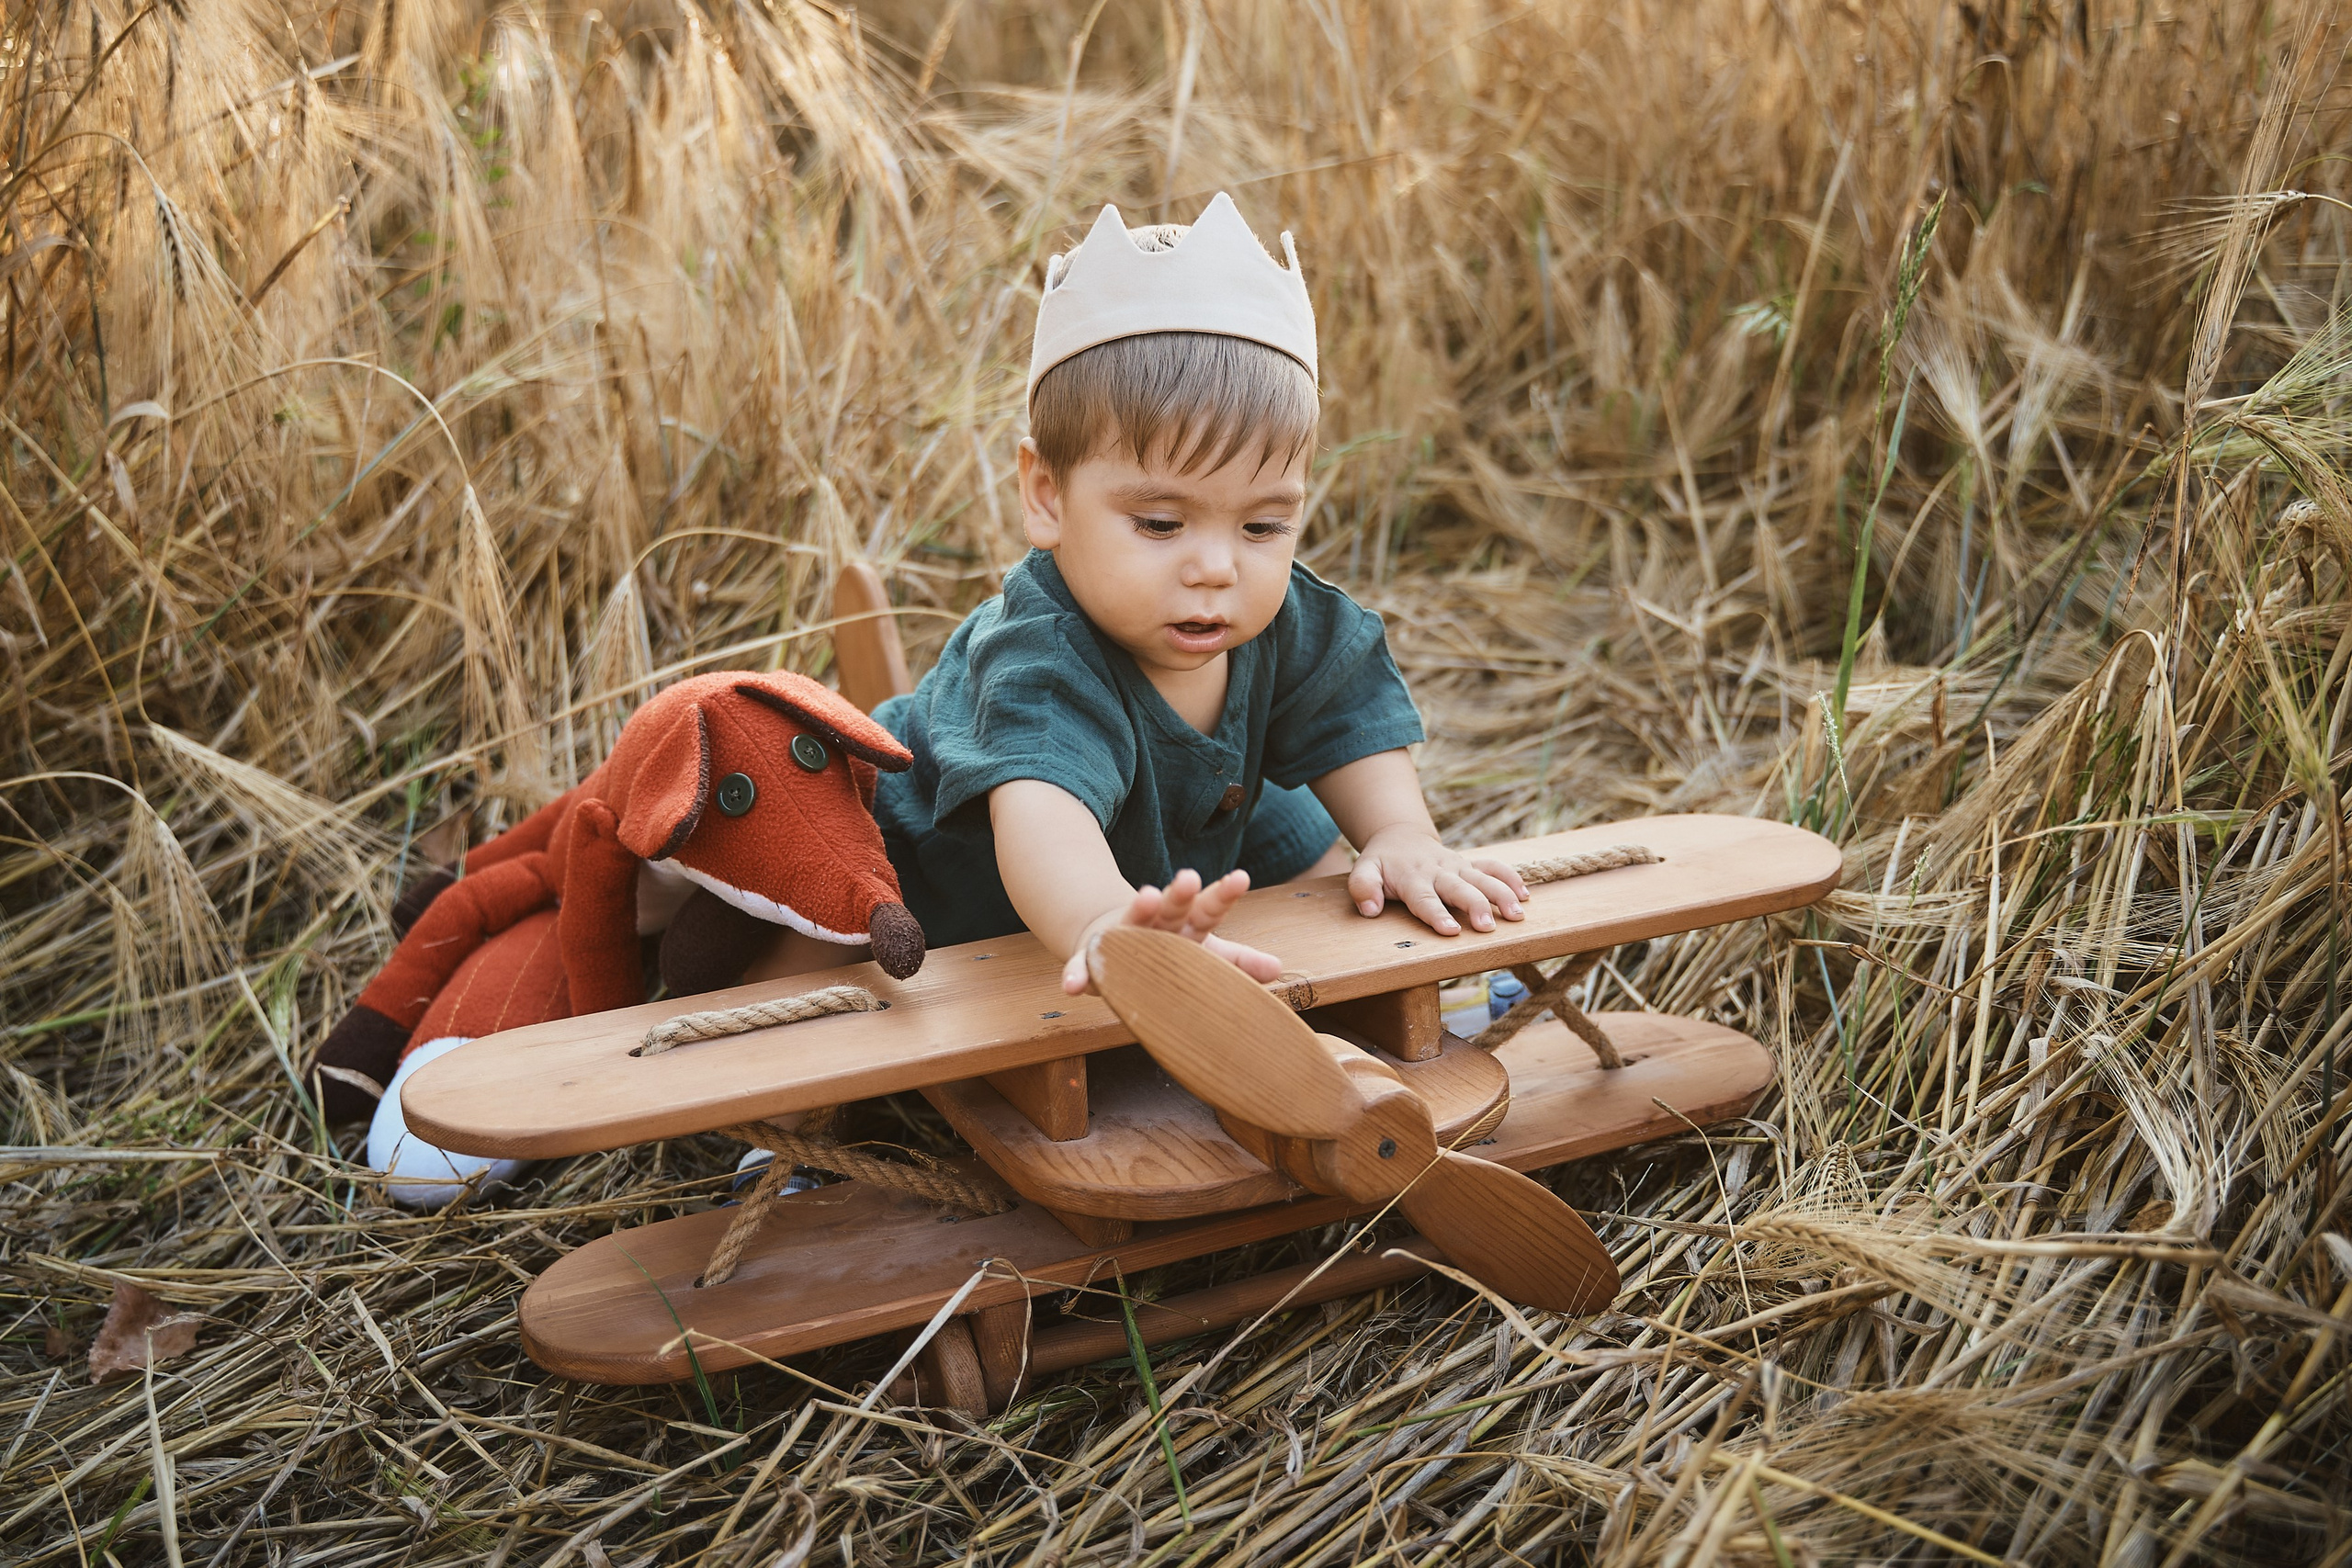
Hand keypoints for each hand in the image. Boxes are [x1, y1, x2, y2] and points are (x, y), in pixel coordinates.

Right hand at [1062, 867, 1283, 994]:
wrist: (1111, 941)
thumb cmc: (1168, 949)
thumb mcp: (1203, 952)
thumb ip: (1237, 960)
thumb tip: (1279, 969)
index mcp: (1185, 925)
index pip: (1208, 908)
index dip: (1223, 894)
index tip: (1241, 878)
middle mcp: (1155, 924)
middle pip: (1171, 906)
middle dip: (1180, 893)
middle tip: (1190, 877)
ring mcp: (1121, 938)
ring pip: (1130, 922)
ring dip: (1138, 909)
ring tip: (1145, 897)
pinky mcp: (1090, 959)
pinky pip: (1082, 969)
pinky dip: (1077, 976)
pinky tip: (1072, 987)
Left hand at [1346, 827, 1527, 935]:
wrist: (1400, 836)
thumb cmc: (1382, 862)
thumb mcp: (1363, 870)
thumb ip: (1363, 887)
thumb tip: (1370, 910)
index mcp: (1412, 878)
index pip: (1424, 899)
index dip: (1437, 915)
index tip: (1451, 930)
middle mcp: (1438, 872)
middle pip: (1460, 890)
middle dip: (1476, 906)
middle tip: (1489, 926)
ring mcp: (1457, 867)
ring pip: (1483, 879)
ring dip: (1501, 895)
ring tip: (1516, 915)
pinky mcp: (1469, 864)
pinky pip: (1493, 867)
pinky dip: (1510, 877)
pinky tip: (1526, 894)